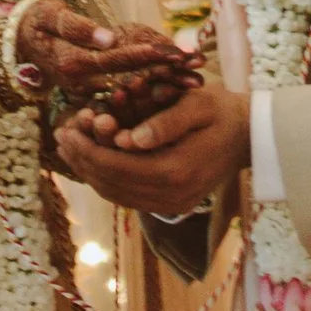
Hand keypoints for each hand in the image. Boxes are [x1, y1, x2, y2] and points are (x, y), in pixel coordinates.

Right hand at [16, 0, 202, 119]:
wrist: (15, 45)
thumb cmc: (35, 22)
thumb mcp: (50, 16)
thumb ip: (78, 28)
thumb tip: (108, 38)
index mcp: (74, 63)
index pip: (117, 59)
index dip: (146, 55)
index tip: (175, 51)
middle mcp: (85, 81)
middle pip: (131, 77)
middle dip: (166, 72)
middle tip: (198, 67)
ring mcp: (90, 88)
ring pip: (133, 86)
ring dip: (165, 81)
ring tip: (196, 77)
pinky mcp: (95, 89)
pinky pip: (126, 89)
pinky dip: (152, 85)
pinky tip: (176, 82)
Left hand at [48, 77, 250, 218]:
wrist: (250, 137)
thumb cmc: (222, 112)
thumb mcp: (198, 104)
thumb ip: (165, 122)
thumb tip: (129, 139)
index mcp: (176, 171)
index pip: (117, 167)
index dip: (87, 150)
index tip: (66, 129)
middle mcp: (171, 197)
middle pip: (112, 184)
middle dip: (81, 160)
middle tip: (60, 136)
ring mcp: (172, 205)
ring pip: (117, 195)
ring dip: (89, 172)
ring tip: (69, 147)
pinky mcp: (171, 205)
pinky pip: (129, 197)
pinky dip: (106, 180)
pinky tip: (92, 160)